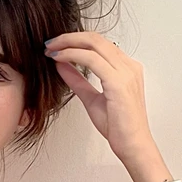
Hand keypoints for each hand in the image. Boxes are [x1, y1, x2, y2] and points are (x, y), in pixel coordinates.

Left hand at [44, 32, 156, 162]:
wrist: (132, 145)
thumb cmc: (118, 126)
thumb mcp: (91, 98)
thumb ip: (78, 81)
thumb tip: (61, 66)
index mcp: (126, 68)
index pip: (100, 44)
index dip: (76, 40)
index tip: (56, 46)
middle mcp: (128, 66)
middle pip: (96, 38)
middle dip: (69, 37)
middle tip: (50, 42)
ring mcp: (125, 72)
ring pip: (94, 44)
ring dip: (68, 43)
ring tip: (50, 49)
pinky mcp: (118, 82)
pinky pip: (91, 59)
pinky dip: (72, 55)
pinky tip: (59, 59)